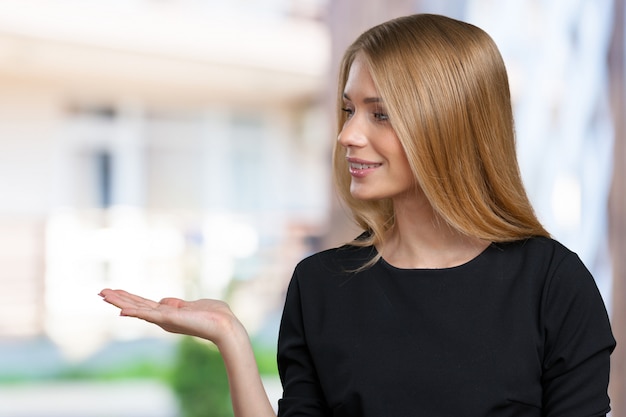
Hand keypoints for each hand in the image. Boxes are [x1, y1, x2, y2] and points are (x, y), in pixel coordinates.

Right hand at [99, 288, 239, 345]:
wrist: (224, 326)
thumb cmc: (214, 316)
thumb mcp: (192, 305)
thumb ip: (177, 304)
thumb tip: (163, 301)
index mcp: (168, 314)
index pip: (143, 304)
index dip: (128, 298)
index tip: (113, 291)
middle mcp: (163, 318)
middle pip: (136, 305)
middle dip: (118, 299)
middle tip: (100, 292)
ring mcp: (165, 319)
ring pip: (137, 309)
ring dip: (120, 302)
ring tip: (103, 295)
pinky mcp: (170, 319)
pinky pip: (148, 315)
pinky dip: (135, 312)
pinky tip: (121, 310)